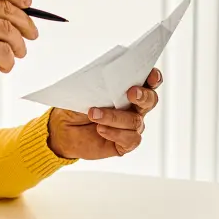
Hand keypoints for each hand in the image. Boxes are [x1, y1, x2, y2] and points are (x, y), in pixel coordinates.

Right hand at [0, 0, 38, 107]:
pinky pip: (4, 51)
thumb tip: (15, 8)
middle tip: (31, 33)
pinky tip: (3, 66)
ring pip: (8, 30)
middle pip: (4, 7)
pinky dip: (10, 60)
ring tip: (17, 53)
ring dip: (18, 44)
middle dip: (24, 22)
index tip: (27, 2)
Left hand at [47, 69, 161, 159]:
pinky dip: (115, 133)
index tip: (151, 76)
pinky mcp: (126, 143)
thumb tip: (107, 81)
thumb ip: (100, 85)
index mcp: (128, 89)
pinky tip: (100, 129)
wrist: (64, 128)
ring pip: (135, 121)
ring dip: (115, 117)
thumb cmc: (78, 104)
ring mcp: (131, 126)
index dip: (154, 78)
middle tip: (131, 93)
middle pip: (150, 100)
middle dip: (143, 96)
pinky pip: (131, 139)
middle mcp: (135, 107)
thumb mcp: (86, 90)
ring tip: (93, 114)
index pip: (149, 81)